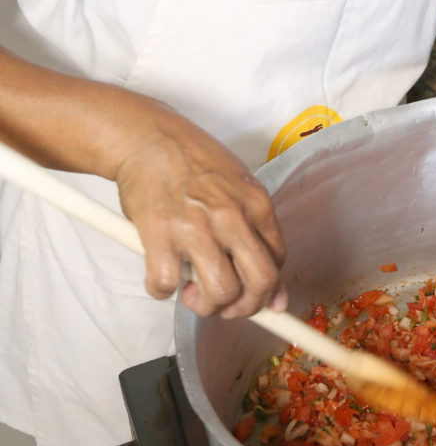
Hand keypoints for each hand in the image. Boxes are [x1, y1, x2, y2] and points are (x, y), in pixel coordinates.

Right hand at [115, 107, 285, 318]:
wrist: (148, 137)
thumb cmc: (192, 160)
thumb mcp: (237, 184)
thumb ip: (255, 229)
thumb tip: (272, 288)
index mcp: (255, 203)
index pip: (278, 262)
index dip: (267, 289)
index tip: (252, 297)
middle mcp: (231, 216)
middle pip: (260, 283)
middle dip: (245, 308)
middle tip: (226, 307)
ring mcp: (196, 227)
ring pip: (220, 292)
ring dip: (205, 304)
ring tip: (191, 291)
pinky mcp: (159, 235)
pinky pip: (166, 285)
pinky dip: (161, 290)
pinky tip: (160, 274)